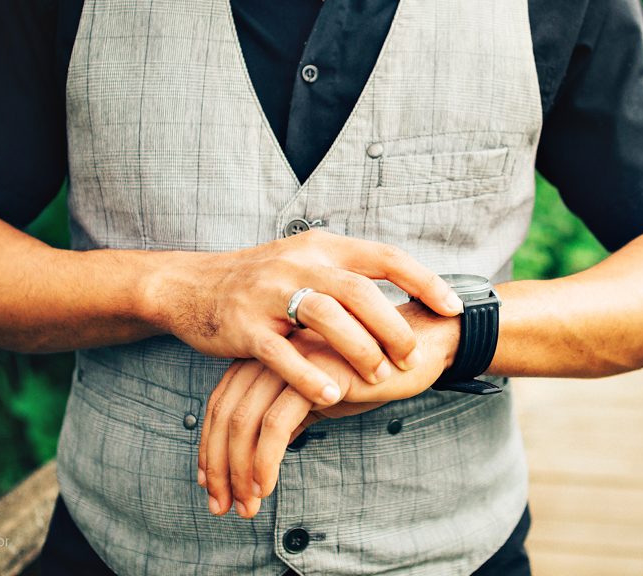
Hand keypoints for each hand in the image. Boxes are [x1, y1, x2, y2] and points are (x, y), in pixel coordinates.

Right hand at [158, 230, 462, 406]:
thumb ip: (349, 273)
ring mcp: (270, 294)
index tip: (452, 307)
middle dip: (395, 326)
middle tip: (413, 356)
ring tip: (381, 376)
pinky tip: (332, 394)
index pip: (385, 257)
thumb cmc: (261, 279)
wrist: (190, 285)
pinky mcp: (244, 327)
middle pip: (361, 291)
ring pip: (327, 318)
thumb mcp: (306, 261)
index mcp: (322, 247)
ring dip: (360, 350)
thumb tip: (407, 288)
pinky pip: (282, 353)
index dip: (423, 281)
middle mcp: (299, 264)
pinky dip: (310, 375)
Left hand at [197, 301, 459, 518]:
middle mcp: (274, 353)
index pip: (223, 401)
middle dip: (219, 464)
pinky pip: (276, 423)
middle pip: (225, 412)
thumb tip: (267, 448)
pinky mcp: (315, 373)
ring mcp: (292, 360)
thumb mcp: (322, 396)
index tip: (213, 483)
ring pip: (244, 420)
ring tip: (248, 503)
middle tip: (223, 504)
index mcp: (269, 354)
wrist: (419, 347)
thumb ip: (291, 412)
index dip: (210, 446)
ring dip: (240, 470)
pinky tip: (268, 484)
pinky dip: (265, 459)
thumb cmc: (372, 370)